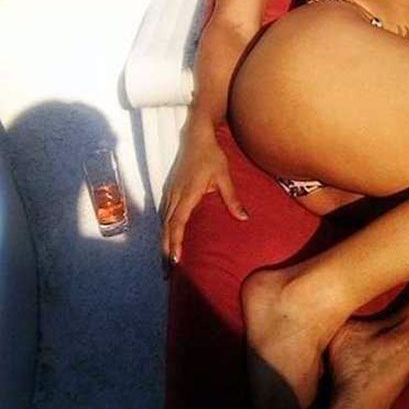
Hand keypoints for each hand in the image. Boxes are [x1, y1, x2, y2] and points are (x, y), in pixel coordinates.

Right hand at [161, 123, 249, 272]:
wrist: (197, 137)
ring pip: (164, 221)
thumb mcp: (224, 176)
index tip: (175, 258)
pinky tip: (167, 238)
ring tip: (167, 260)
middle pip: (167, 227)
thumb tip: (243, 218)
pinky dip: (165, 229)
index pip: (177, 223)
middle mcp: (175, 195)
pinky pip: (165, 214)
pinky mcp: (171, 189)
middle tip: (167, 271)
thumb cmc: (212, 155)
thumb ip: (232, 198)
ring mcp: (171, 192)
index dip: (175, 241)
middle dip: (166, 248)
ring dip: (164, 240)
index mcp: (188, 194)